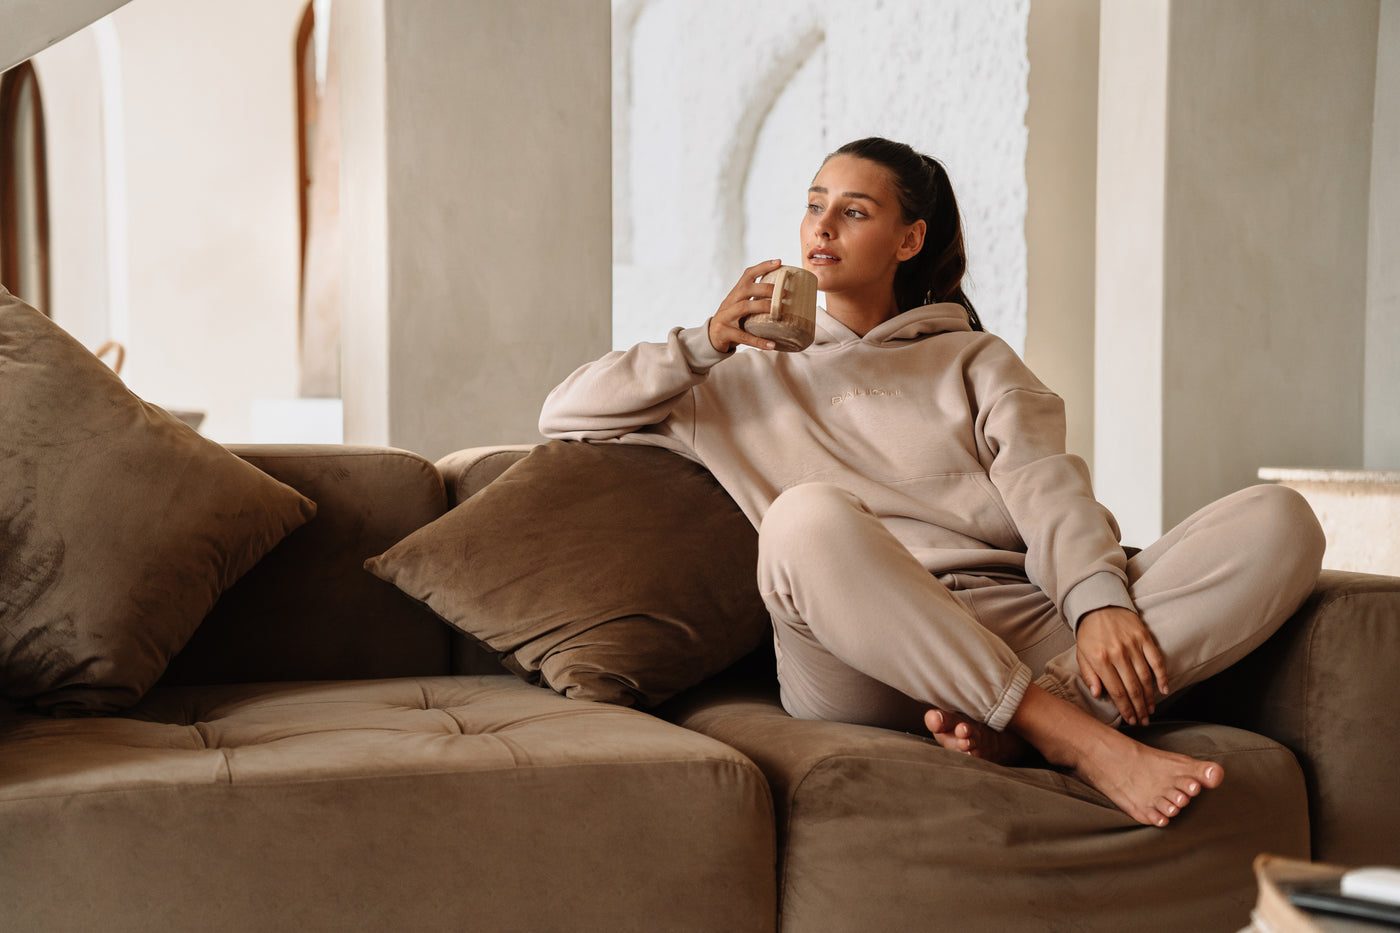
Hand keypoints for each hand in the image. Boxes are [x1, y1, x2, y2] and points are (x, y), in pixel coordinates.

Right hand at [708, 260, 782, 352]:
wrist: (711, 337)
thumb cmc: (733, 320)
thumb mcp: (741, 306)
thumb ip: (756, 300)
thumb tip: (785, 298)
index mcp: (736, 293)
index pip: (748, 275)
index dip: (763, 267)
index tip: (779, 262)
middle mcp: (729, 302)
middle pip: (745, 289)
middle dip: (765, 288)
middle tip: (784, 293)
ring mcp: (725, 317)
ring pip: (743, 307)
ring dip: (762, 307)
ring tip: (778, 312)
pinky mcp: (724, 332)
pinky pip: (743, 337)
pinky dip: (758, 341)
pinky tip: (772, 345)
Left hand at [1075, 607, 1169, 725]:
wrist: (1098, 604)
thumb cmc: (1089, 633)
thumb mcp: (1081, 654)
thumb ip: (1089, 675)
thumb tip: (1098, 695)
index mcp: (1100, 659)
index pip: (1116, 691)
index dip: (1125, 708)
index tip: (1130, 720)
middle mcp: (1118, 654)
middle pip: (1133, 688)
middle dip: (1139, 708)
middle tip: (1144, 721)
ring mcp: (1133, 645)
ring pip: (1145, 677)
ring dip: (1150, 697)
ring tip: (1151, 710)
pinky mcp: (1144, 637)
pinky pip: (1157, 660)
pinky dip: (1162, 676)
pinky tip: (1164, 689)